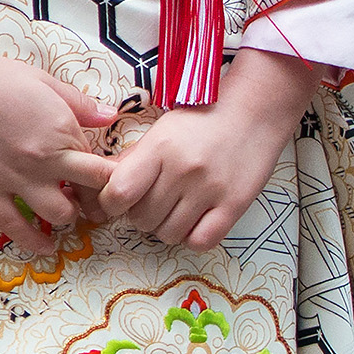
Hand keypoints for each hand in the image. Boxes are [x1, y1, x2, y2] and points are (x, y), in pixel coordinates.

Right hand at [0, 0, 113, 259]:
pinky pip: (15, 227)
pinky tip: (46, 246)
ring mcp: (15, 180)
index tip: (110, 177)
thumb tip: (110, 116)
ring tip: (66, 211)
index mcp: (61, 131)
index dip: (111, 176)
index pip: (102, 167)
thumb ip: (80, 104)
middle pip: (87, 196)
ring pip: (59, 216)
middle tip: (93, 200)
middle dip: (95, 200)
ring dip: (68, 217)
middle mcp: (44, 161)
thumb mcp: (44, 81)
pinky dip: (34, 241)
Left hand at [95, 45, 315, 250]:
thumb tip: (99, 185)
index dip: (112, 204)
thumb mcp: (162, 131)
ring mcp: (210, 189)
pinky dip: (192, 237)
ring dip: (167, 227)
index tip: (121, 201)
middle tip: (155, 200)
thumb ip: (132, 159)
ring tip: (177, 208)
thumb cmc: (203, 119)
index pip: (119, 194)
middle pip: (142, 219)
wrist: (255, 111)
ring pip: (168, 234)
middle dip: (141, 215)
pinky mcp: (234, 205)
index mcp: (160, 147)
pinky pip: (200, 242)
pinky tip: (196, 220)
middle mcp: (183, 170)